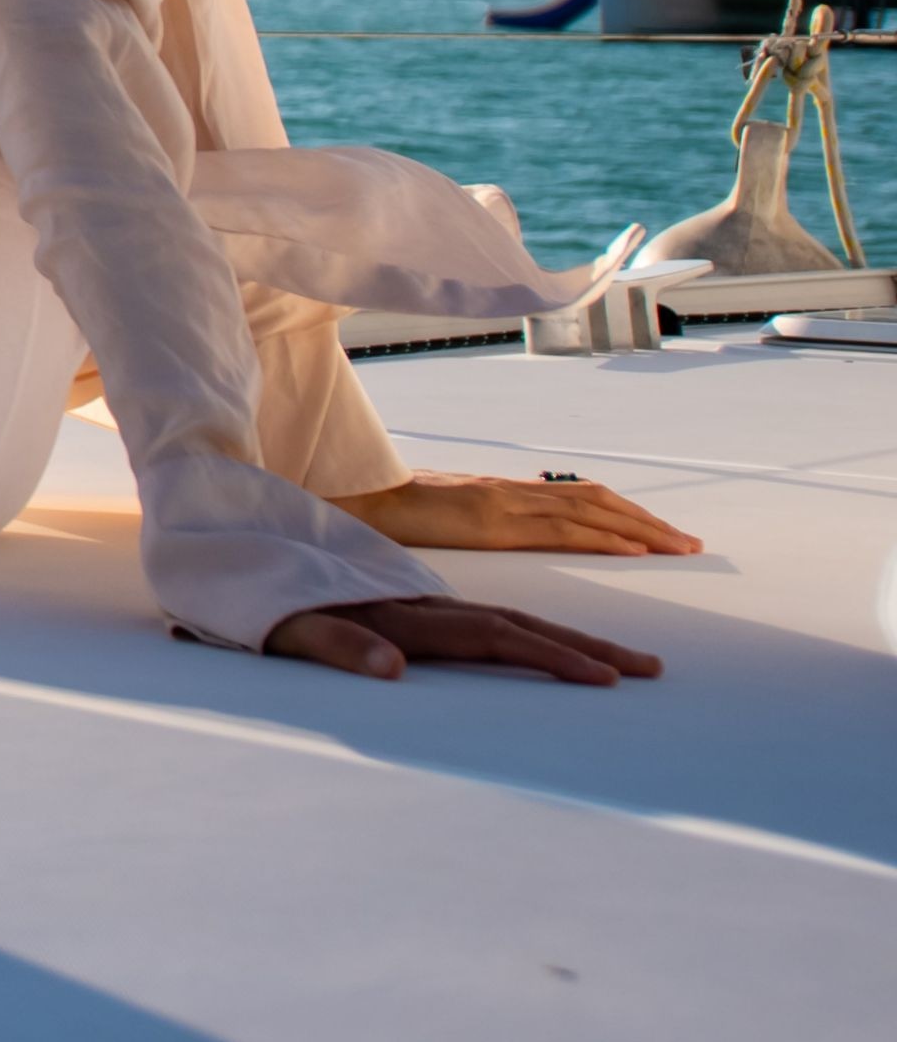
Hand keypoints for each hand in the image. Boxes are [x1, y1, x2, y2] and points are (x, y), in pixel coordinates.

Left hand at [266, 597, 661, 684]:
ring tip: (627, 655)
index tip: (604, 679)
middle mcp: (418, 601)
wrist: (225, 536)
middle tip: (649, 668)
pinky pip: (485, 612)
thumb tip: (394, 668)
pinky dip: (531, 623)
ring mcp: (415, 599)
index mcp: (400, 611)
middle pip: (518, 621)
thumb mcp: (283, 624)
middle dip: (586, 645)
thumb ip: (336, 641)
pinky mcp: (406, 603)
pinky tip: (552, 638)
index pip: (493, 635)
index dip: (549, 656)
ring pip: (510, 612)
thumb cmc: (252, 592)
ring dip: (569, 631)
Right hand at [332, 469, 700, 556]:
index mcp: (501, 493)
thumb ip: (479, 523)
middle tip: (691, 543)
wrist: (350, 502)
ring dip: (641, 528)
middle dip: (646, 521)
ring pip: (587, 510)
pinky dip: (603, 535)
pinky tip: (634, 550)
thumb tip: (503, 535)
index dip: (622, 512)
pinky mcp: (489, 521)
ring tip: (680, 547)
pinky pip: (559, 528)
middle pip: (594, 500)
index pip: (577, 497)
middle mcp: (509, 491)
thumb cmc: (390, 515)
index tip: (659, 532)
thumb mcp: (444, 518)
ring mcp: (501, 502)